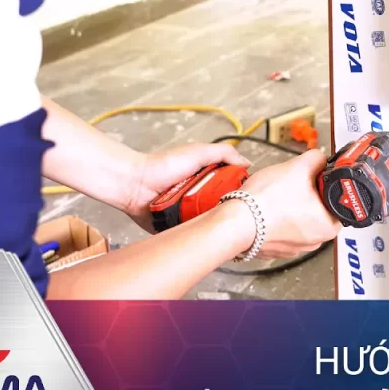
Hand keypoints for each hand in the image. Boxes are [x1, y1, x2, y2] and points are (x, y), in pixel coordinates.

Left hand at [126, 143, 251, 231]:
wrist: (136, 184)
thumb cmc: (164, 165)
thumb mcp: (198, 152)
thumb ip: (223, 153)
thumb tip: (247, 162)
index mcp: (207, 181)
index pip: (231, 190)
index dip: (241, 195)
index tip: (252, 201)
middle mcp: (200, 197)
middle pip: (223, 208)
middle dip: (229, 213)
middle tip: (239, 220)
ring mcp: (189, 213)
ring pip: (209, 223)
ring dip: (214, 226)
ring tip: (226, 231)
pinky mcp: (178, 227)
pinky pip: (192, 234)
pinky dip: (198, 235)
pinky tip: (206, 237)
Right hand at [237, 149, 341, 258]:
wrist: (235, 222)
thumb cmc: (266, 201)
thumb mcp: (298, 167)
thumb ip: (316, 159)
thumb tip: (320, 158)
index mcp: (328, 227)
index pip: (337, 201)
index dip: (326, 183)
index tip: (315, 177)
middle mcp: (314, 242)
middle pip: (317, 208)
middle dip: (306, 193)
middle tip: (292, 183)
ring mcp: (294, 248)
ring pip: (298, 217)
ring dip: (290, 204)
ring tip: (277, 195)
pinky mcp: (276, 248)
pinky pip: (281, 227)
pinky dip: (277, 217)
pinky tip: (268, 206)